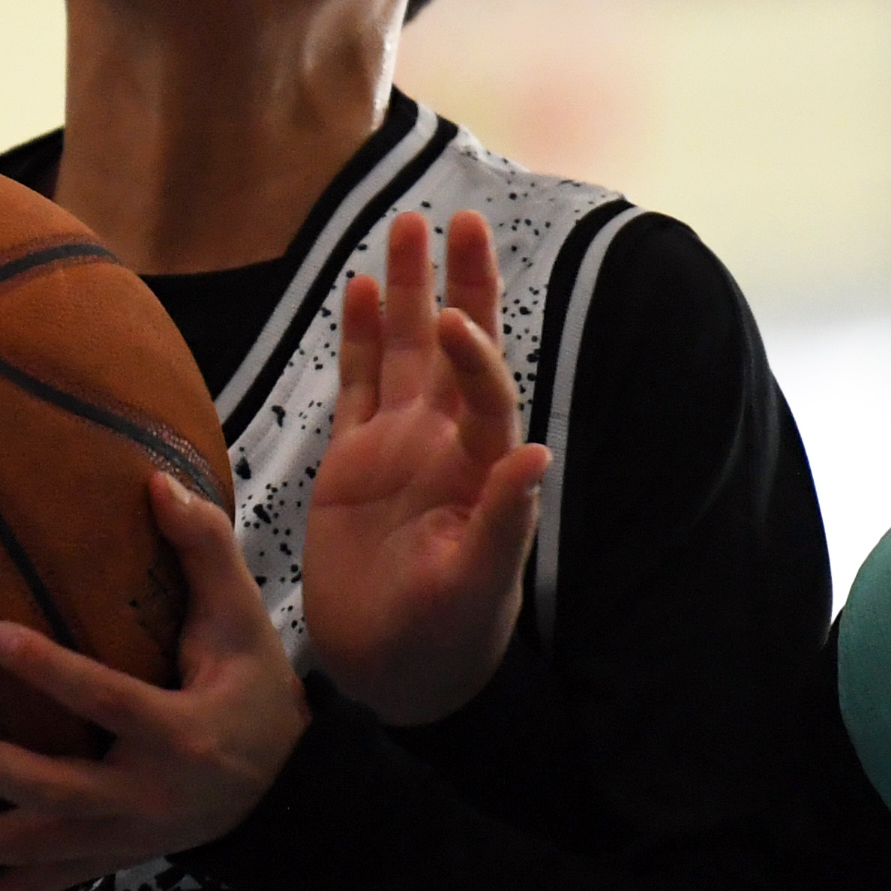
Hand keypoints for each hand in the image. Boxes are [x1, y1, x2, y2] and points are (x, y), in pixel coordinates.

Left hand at [0, 473, 308, 890]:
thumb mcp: (241, 621)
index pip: (109, 704)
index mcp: (181, 735)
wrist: (282, 789)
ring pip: (27, 851)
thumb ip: (203, 550)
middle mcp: (145, 800)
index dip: (52, 674)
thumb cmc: (254, 690)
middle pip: (54, 793)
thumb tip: (156, 483)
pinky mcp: (101, 863)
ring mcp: (118, 841)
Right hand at [302, 209, 545, 725]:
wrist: (393, 672)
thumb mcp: (477, 589)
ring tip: (405, 223)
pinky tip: (359, 286)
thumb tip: (537, 457)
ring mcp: (397, 447)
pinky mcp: (352, 462)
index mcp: (480, 470)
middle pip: (456, 347)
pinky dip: (360, 336)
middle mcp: (444, 444)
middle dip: (462, 284)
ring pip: (404, 350)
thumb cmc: (447, 640)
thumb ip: (503, 523)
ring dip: (408, 290)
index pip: (485, 393)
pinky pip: (358, 384)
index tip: (457, 322)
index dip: (476, 355)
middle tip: (463, 218)